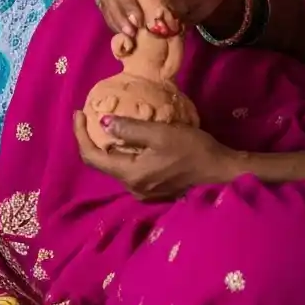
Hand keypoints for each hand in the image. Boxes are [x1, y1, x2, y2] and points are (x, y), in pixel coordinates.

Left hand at [70, 111, 243, 201]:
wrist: (227, 174)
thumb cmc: (194, 151)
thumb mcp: (159, 134)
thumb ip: (129, 129)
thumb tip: (102, 123)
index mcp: (131, 175)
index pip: (92, 156)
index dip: (80, 134)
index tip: (77, 112)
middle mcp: (134, 188)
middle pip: (102, 163)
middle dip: (91, 138)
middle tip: (88, 115)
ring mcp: (146, 192)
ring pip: (117, 166)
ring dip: (108, 145)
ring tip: (107, 123)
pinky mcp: (157, 189)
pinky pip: (131, 169)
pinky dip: (123, 152)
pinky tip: (129, 138)